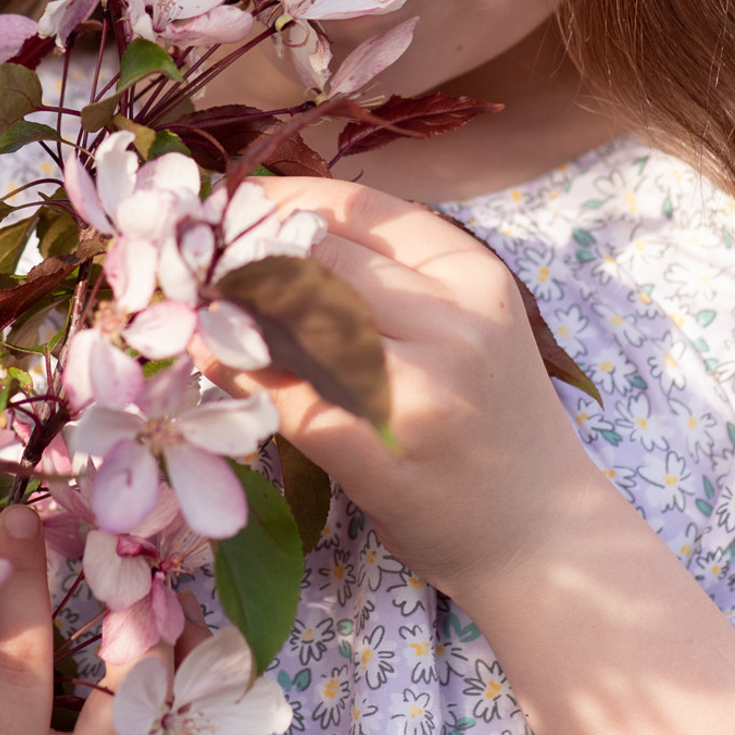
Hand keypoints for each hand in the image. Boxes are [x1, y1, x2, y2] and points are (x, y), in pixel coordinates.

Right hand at [0, 504, 267, 734]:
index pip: (19, 663)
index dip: (21, 579)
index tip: (24, 515)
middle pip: (137, 678)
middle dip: (135, 601)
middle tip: (121, 553)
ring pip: (194, 703)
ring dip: (182, 641)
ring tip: (155, 607)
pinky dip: (218, 701)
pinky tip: (187, 675)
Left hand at [217, 177, 593, 602]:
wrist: (543, 536)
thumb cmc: (489, 423)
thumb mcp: (465, 325)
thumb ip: (388, 278)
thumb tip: (272, 229)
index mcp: (473, 277)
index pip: (362, 210)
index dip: (285, 199)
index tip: (233, 202)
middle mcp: (451, 322)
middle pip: (317, 257)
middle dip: (243, 251)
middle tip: (195, 256)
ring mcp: (416, 388)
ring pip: (292, 316)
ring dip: (228, 305)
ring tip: (191, 301)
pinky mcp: (376, 450)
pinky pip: (280, 392)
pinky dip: (231, 368)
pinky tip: (203, 355)